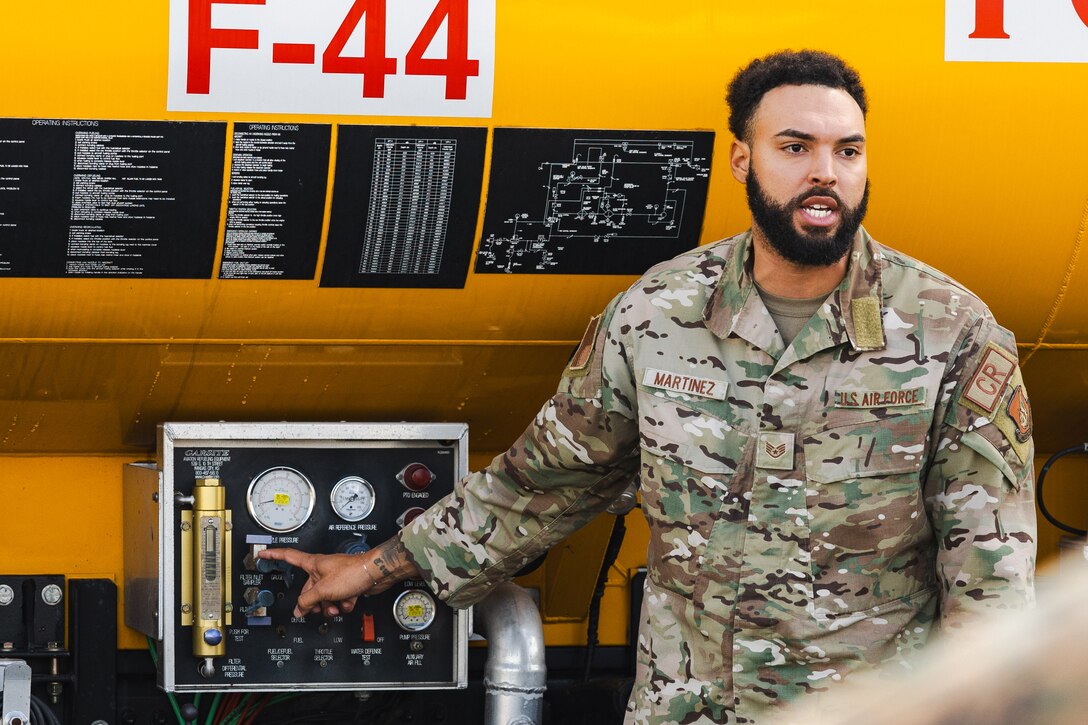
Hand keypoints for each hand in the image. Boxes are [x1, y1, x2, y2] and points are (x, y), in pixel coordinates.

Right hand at [257, 548, 373, 617]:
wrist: (376, 573)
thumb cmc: (352, 572)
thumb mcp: (322, 589)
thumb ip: (307, 601)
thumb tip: (298, 610)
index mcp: (313, 564)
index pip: (288, 556)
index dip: (274, 555)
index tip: (262, 554)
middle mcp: (322, 570)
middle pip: (308, 590)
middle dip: (314, 602)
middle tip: (319, 606)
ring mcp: (334, 578)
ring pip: (324, 598)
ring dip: (330, 606)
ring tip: (338, 604)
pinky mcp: (345, 586)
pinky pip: (337, 600)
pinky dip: (343, 604)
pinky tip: (350, 600)